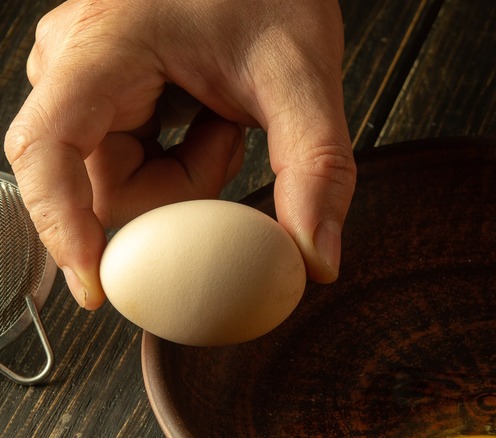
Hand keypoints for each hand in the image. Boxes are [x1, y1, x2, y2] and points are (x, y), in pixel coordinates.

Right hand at [4, 0, 355, 308]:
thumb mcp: (301, 74)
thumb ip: (316, 168)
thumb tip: (316, 259)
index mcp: (103, 46)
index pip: (47, 148)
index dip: (61, 227)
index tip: (96, 286)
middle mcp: (76, 62)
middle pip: (99, 182)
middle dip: (177, 190)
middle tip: (230, 140)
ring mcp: (87, 77)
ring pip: (118, 178)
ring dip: (184, 173)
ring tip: (223, 117)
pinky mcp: (107, 92)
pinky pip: (130, 160)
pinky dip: (179, 160)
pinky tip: (208, 116)